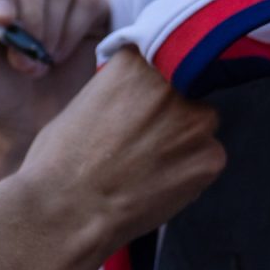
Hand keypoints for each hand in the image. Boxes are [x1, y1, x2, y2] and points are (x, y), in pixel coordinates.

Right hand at [23, 47, 224, 244]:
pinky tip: (158, 185)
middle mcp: (172, 84)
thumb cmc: (58, 165)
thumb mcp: (78, 107)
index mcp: (134, 64)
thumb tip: (133, 102)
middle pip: (184, 90)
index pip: (158, 57)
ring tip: (146, 167)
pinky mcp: (211, 158)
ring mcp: (196, 121)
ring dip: (181, 140)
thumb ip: (117, 94)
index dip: (150, 82)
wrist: (65, 213)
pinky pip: (206, 158)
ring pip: (198, 125)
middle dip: (169, 111)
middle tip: (141, 139)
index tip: (141, 99)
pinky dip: (188, 171)